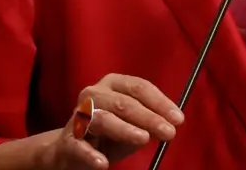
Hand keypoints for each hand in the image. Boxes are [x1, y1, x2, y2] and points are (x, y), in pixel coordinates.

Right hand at [42, 74, 182, 167]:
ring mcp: (79, 116)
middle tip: (168, 132)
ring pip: (102, 119)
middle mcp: (94, 94)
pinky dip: (91, 154)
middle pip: (123, 102)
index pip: (139, 87)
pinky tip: (103, 163)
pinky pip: (79, 146)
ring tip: (143, 139)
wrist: (72, 150)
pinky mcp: (68, 140)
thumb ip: (149, 123)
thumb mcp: (132, 126)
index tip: (178, 118)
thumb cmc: (108, 134)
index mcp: (113, 84)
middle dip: (149, 117)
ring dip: (125, 129)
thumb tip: (170, 124)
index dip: (160, 102)